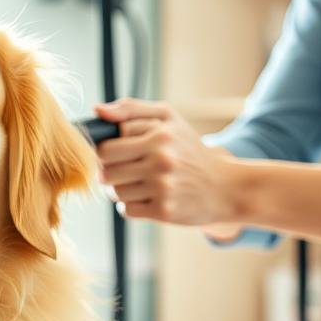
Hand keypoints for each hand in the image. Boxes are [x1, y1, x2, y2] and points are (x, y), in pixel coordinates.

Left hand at [94, 98, 242, 228]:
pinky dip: (132, 205)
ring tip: (141, 183)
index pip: (106, 146)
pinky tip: (149, 197)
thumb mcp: (167, 118)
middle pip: (106, 171)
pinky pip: (127, 210)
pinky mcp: (164, 211)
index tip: (122, 152)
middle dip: (110, 172)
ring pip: (114, 192)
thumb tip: (97, 110)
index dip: (108, 151)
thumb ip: (130, 109)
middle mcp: (161, 160)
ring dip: (121, 189)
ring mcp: (163, 187)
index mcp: (159, 135)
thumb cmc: (188, 149)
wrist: (224, 187)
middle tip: (126, 170)